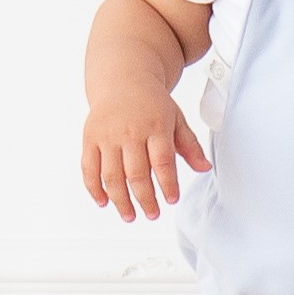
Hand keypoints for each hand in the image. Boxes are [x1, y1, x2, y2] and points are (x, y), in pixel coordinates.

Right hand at [82, 89, 210, 221]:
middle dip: (145, 199)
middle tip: (153, 214)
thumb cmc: (152, 103)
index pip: (162, 161)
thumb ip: (190, 145)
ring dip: (120, 200)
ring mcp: (107, 135)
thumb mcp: (176, 119)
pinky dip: (94, 188)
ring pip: (111, 175)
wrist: (123, 79)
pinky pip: (89, 168)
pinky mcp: (90, 138)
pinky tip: (103, 202)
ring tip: (130, 215)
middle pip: (136, 173)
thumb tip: (204, 168)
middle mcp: (130, 131)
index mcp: (155, 126)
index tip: (171, 200)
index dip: (167, 184)